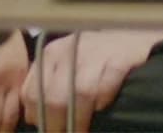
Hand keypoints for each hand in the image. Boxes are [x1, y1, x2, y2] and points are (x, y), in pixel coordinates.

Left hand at [21, 29, 162, 132]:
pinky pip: (108, 83)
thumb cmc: (95, 58)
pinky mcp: (121, 57)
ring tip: (81, 132)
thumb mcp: (65, 65)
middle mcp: (70, 51)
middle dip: (56, 125)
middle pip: (54, 98)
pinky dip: (103, 99)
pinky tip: (102, 107)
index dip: (37, 118)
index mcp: (50, 55)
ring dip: (79, 119)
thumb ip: (48, 86)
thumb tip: (35, 118)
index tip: (46, 129)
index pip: (31, 93)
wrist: (130, 38)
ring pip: (80, 92)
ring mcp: (96, 52)